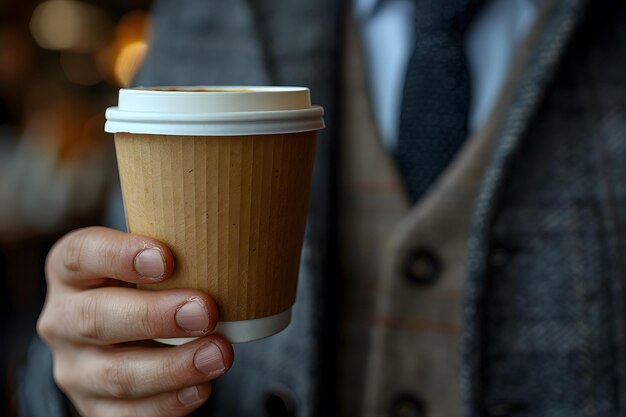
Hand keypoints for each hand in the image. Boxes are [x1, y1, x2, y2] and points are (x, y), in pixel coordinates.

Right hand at [37, 227, 233, 416]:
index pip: (80, 254)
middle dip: (155, 317)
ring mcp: (76, 367)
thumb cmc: (149, 282)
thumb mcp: (148, 257)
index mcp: (70, 271)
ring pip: (116, 375)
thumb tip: (231, 239)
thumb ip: (173, 247)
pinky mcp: (93, 406)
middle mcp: (63, 319)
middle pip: (97, 318)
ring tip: (219, 354)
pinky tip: (201, 388)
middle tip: (205, 311)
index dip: (119, 255)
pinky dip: (167, 405)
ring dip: (173, 367)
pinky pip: (126, 415)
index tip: (167, 258)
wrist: (128, 330)